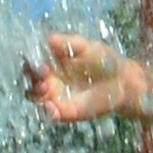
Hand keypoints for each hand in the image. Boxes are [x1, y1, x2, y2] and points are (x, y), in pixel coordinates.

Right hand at [25, 28, 147, 125]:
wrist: (122, 82)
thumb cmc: (103, 60)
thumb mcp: (86, 46)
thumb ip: (67, 43)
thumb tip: (48, 38)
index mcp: (52, 62)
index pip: (33, 61)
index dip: (30, 60)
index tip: (36, 60)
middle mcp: (50, 79)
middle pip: (30, 79)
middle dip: (31, 77)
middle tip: (42, 75)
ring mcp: (56, 96)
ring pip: (36, 98)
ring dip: (35, 94)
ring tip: (45, 89)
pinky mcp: (66, 112)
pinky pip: (50, 114)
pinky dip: (46, 112)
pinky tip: (51, 107)